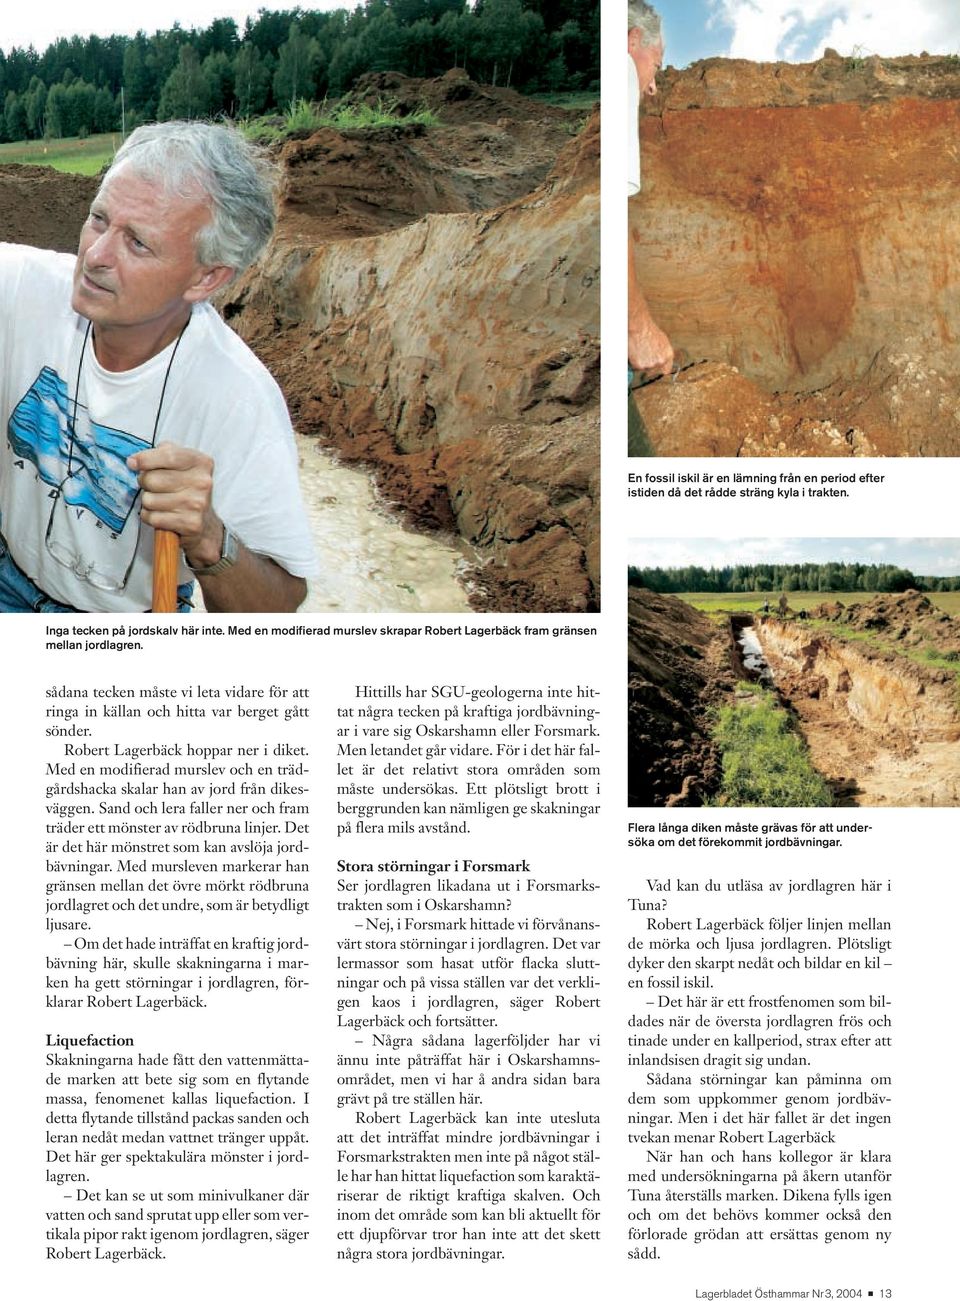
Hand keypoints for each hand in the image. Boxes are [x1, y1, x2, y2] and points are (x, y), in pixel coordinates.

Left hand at [127, 441, 221, 567]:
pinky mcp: (190, 523)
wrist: (206, 522)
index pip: (168, 456)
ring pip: (149, 500)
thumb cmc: (187, 488)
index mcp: (201, 463)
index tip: (132, 463)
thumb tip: (134, 461)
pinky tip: (160, 514)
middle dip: (144, 483)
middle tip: (152, 486)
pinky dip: (150, 517)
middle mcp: (202, 482)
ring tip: (159, 501)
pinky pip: (153, 518)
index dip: (145, 459)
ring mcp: (196, 504)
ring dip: (147, 502)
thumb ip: (162, 453)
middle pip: (152, 479)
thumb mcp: (182, 464)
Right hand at [628, 318, 673, 377]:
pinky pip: (636, 367)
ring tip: (639, 348)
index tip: (654, 367)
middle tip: (643, 353)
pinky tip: (635, 351)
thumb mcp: (662, 341)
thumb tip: (661, 360)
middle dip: (648, 363)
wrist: (639, 327)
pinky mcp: (639, 365)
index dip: (659, 369)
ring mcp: (650, 364)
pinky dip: (634, 361)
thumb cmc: (649, 330)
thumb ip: (663, 353)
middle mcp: (661, 361)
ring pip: (644, 368)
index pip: (666, 370)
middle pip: (653, 369)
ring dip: (641, 361)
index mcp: (668, 355)